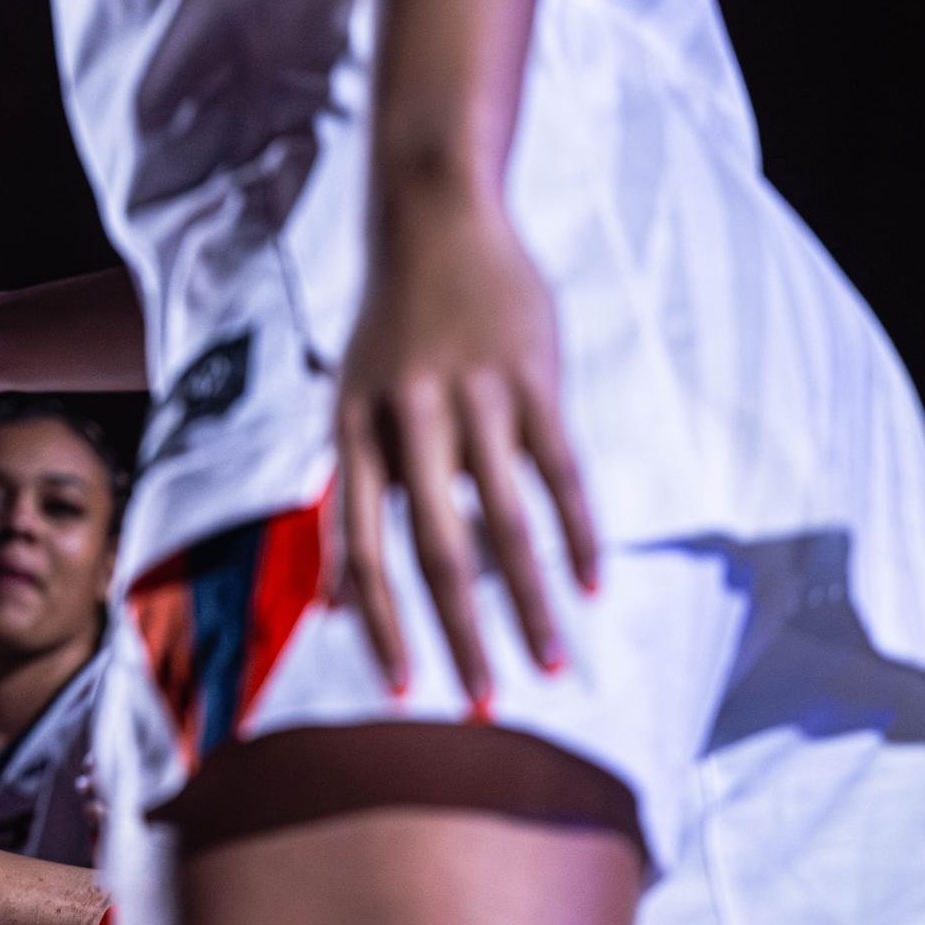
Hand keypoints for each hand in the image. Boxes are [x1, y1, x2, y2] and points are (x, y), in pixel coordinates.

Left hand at [335, 193, 596, 713]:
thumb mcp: (348, 404)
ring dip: (531, 602)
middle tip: (482, 706)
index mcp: (353, 432)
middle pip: (436, 549)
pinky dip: (579, 534)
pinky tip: (592, 585)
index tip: (401, 691)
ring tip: (552, 662)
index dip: (380, 622)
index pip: (361, 547)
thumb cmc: (389, 330)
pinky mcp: (533, 378)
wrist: (432, 217)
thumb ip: (345, 497)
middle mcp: (409, 420)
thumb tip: (332, 601)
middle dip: (459, 635)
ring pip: (508, 521)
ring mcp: (475, 397)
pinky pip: (560, 472)